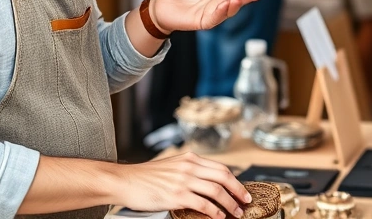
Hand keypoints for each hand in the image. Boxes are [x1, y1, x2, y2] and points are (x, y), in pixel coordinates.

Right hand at [118, 152, 251, 218]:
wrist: (126, 181)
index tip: (242, 190)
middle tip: (246, 201)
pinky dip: (214, 212)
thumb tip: (209, 182)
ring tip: (235, 213)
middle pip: (224, 177)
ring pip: (217, 191)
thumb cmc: (146, 177)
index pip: (221, 168)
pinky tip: (218, 217)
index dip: (235, 180)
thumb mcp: (173, 166)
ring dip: (230, 204)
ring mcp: (184, 181)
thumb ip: (191, 170)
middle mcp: (190, 167)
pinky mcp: (177, 196)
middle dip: (238, 191)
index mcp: (190, 159)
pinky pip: (203, 204)